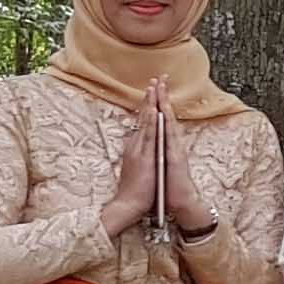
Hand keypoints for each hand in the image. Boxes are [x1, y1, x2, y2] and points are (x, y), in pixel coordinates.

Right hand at [100, 98, 163, 240]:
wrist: (127, 205)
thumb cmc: (134, 190)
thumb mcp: (137, 168)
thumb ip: (138, 155)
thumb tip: (138, 146)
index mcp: (136, 147)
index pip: (143, 121)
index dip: (148, 105)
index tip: (154, 89)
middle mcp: (136, 144)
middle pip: (144, 116)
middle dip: (150, 97)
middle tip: (156, 78)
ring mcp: (139, 149)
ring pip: (146, 121)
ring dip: (150, 103)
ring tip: (154, 86)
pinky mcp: (143, 156)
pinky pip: (148, 135)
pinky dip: (151, 121)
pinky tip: (154, 110)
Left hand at [149, 82, 215, 232]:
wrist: (181, 203)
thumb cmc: (170, 186)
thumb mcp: (161, 164)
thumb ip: (158, 151)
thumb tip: (151, 141)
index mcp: (166, 144)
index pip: (162, 119)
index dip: (158, 102)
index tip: (155, 86)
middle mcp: (172, 143)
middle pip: (166, 115)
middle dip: (163, 95)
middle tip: (160, 77)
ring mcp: (174, 148)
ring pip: (169, 121)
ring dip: (165, 103)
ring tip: (161, 88)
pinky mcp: (175, 156)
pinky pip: (169, 135)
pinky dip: (166, 122)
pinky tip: (163, 111)